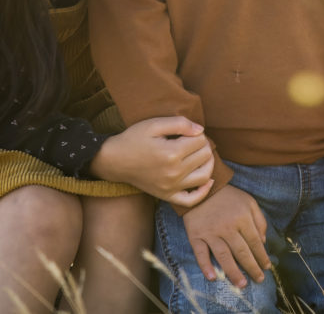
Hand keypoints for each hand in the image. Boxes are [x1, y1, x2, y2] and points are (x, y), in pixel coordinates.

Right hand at [90, 116, 214, 207]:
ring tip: (202, 155)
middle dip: (203, 145)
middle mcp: (174, 173)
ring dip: (209, 163)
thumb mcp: (154, 124)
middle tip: (193, 140)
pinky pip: (191, 200)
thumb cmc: (134, 139)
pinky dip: (203, 192)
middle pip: (205, 156)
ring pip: (204, 176)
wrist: (115, 160)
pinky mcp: (167, 196)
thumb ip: (179, 123)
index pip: (200, 141)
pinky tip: (207, 181)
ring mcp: (171, 187)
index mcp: (171, 153)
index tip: (188, 132)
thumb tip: (201, 130)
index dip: (197, 133)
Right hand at [182, 184, 270, 287]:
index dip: (262, 256)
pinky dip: (205, 266)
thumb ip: (259, 219)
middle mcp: (227, 227)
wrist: (200, 188)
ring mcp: (211, 232)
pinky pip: (200, 253)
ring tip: (242, 285)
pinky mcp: (196, 235)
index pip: (255, 242)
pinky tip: (213, 278)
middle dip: (252, 267)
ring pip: (224, 256)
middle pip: (242, 252)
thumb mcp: (248, 201)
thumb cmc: (228, 196)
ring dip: (233, 272)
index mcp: (242, 218)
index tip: (267, 267)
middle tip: (259, 280)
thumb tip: (263, 241)